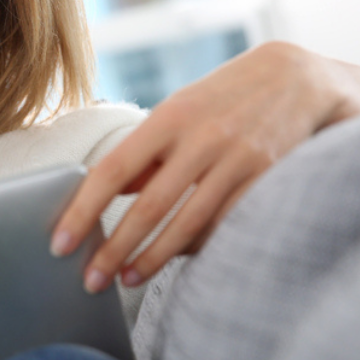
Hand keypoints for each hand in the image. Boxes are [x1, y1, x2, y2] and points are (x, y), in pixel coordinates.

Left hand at [49, 41, 359, 293]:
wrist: (299, 80)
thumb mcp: (178, 112)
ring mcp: (237, 160)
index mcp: (168, 117)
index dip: (84, 209)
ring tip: (127, 278)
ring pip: (187, 224)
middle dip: (115, 248)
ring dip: (153, 258)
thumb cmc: (222, 99)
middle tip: (91, 279)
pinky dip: (197, 247)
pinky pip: (225, 226)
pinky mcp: (267, 180)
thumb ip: (145, 154)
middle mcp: (202, 139)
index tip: (61, 242)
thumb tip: (104, 193)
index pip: (113, 170)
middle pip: (148, 207)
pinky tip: (176, 261)